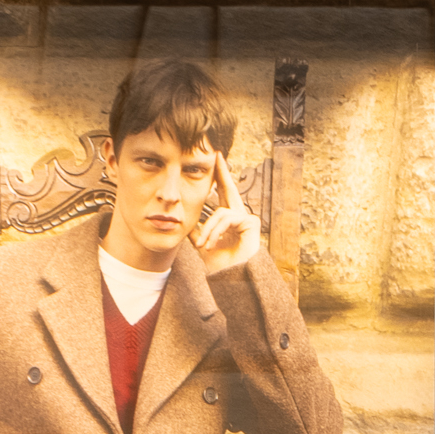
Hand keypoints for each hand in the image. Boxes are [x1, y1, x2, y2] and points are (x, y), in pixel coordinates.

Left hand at [186, 153, 257, 270]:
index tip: (214, 160)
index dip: (219, 177)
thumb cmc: (219, 264)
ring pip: (222, 212)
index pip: (222, 193)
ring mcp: (247, 219)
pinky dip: (216, 231)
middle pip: (229, 189)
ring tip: (202, 245)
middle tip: (216, 154)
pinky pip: (228, 219)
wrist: (229, 278)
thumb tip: (183, 218)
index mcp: (228, 218)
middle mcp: (239, 216)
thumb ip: (196, 228)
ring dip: (208, 229)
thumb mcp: (202, 242)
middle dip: (222, 172)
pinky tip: (211, 244)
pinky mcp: (251, 224)